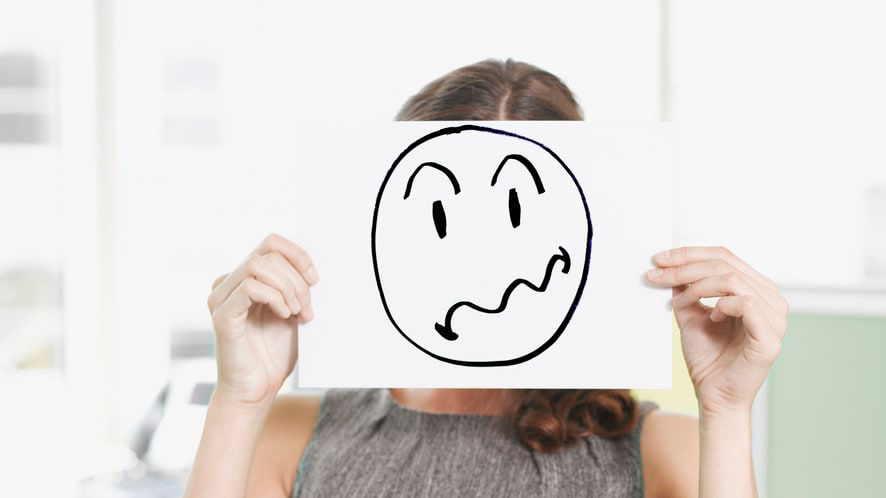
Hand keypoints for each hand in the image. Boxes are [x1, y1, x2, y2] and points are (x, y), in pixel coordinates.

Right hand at [206, 233, 318, 408]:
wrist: (257, 391)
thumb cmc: (273, 356)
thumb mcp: (291, 312)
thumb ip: (294, 287)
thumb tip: (310, 267)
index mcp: (244, 280)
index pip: (270, 244)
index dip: (297, 255)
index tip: (315, 279)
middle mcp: (228, 284)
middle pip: (266, 253)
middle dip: (296, 277)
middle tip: (307, 306)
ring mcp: (221, 299)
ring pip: (257, 264)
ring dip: (286, 287)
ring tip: (295, 312)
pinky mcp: (222, 315)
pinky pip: (250, 286)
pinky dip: (274, 297)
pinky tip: (283, 315)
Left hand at [645, 246, 788, 417]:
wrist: (714, 396)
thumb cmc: (707, 358)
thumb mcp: (690, 314)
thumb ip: (686, 289)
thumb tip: (669, 263)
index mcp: (756, 290)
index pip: (724, 257)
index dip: (689, 254)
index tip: (659, 259)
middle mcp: (771, 300)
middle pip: (726, 264)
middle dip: (686, 266)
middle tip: (657, 274)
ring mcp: (775, 318)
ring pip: (733, 280)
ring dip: (699, 286)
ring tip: (683, 302)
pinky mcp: (770, 337)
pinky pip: (746, 303)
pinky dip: (722, 305)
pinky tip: (711, 316)